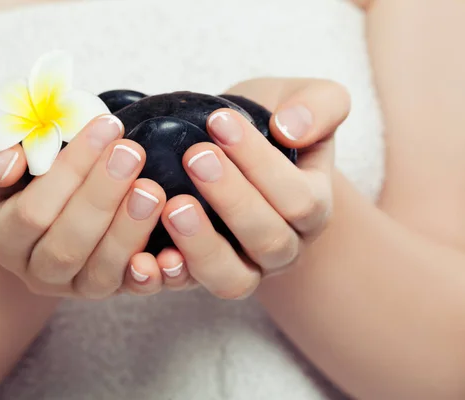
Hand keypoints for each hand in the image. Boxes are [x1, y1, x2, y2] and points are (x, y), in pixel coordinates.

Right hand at [0, 115, 168, 297]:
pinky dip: (154, 273)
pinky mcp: (113, 290)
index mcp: (4, 237)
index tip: (105, 126)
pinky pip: (133, 289)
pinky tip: (171, 248)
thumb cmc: (29, 168)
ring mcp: (77, 286)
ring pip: (101, 272)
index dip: (70, 171)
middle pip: (68, 245)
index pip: (33, 211)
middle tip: (131, 153)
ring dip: (129, 231)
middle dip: (102, 197)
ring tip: (153, 189)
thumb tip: (5, 168)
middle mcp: (37, 270)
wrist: (52, 197)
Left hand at [140, 78, 350, 298]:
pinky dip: (167, 276)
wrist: (234, 150)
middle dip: (231, 198)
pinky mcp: (202, 274)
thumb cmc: (268, 124)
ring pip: (232, 279)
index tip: (219, 121)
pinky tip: (144, 253)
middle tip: (195, 156)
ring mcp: (244, 267)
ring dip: (201, 244)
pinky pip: (189, 287)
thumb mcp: (306, 100)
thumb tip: (291, 130)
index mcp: (313, 208)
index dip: (260, 163)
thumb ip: (320, 106)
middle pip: (268, 240)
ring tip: (172, 206)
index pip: (298, 198)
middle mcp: (283, 247)